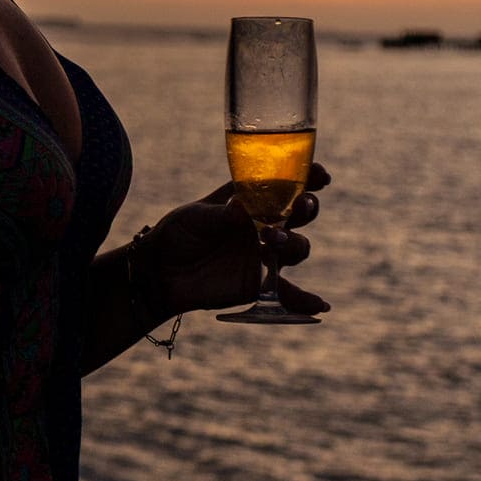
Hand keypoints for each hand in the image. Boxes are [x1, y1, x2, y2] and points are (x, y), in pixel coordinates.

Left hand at [132, 162, 329, 319]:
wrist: (161, 270)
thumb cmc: (178, 233)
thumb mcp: (195, 217)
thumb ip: (220, 213)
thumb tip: (241, 206)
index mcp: (250, 200)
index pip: (285, 184)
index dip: (307, 177)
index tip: (320, 176)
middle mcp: (264, 225)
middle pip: (300, 213)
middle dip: (306, 207)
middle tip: (299, 205)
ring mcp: (264, 254)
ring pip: (297, 247)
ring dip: (294, 242)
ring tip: (272, 239)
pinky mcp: (259, 283)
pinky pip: (288, 292)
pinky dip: (305, 299)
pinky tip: (320, 305)